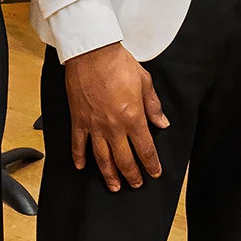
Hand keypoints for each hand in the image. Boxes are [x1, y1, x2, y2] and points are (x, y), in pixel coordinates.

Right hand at [62, 42, 168, 191]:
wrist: (92, 53)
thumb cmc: (119, 64)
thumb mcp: (144, 82)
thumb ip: (153, 106)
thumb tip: (162, 123)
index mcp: (133, 117)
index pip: (145, 149)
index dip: (151, 164)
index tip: (155, 173)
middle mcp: (113, 127)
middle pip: (124, 159)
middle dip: (132, 175)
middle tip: (136, 184)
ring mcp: (94, 126)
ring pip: (102, 159)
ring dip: (109, 175)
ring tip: (114, 187)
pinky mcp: (78, 120)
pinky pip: (78, 144)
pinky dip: (79, 157)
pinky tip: (82, 167)